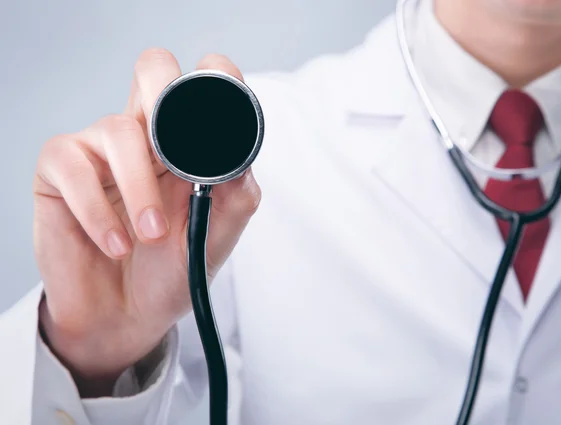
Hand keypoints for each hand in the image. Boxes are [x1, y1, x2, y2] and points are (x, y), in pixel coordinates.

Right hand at [34, 50, 260, 396]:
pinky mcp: (61, 173)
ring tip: (152, 235)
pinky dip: (99, 212)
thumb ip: (235, 193)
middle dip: (168, 95)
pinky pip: (75, 168)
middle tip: (178, 152)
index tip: (227, 112)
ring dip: (141, 189)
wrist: (128, 317)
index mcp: (187, 143)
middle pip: (153, 68)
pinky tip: (117, 244)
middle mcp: (145, 135)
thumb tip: (239, 155)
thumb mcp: (216, 234)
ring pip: (119, 130)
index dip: (216, 79)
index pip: (200, 84)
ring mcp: (100, 150)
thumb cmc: (172, 270)